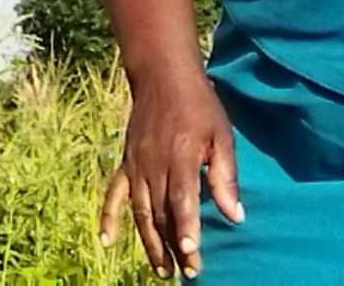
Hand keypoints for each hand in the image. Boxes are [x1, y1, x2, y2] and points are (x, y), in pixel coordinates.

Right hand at [98, 68, 243, 278]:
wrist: (164, 78)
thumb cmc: (200, 107)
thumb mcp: (222, 136)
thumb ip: (225, 177)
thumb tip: (236, 216)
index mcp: (180, 158)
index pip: (182, 202)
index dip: (186, 229)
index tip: (191, 253)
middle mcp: (154, 166)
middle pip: (162, 214)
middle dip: (173, 247)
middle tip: (187, 272)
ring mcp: (136, 166)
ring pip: (141, 213)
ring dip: (150, 244)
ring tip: (162, 270)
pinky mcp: (125, 164)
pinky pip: (113, 195)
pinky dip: (107, 219)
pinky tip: (106, 242)